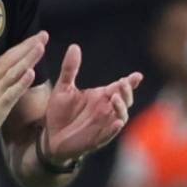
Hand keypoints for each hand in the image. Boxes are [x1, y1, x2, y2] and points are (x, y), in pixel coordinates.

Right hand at [0, 32, 48, 151]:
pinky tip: (31, 73)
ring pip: (15, 72)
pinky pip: (12, 93)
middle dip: (30, 47)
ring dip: (28, 59)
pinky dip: (21, 83)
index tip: (39, 36)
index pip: (9, 55)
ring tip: (40, 47)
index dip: (24, 45)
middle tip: (44, 35)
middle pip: (14, 60)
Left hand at [43, 44, 142, 163]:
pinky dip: (113, 129)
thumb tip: (74, 46)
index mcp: (100, 97)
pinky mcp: (96, 139)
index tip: (137, 75)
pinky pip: (108, 134)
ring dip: (121, 108)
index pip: (119, 88)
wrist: (50, 137)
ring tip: (115, 98)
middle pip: (124, 100)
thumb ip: (69, 69)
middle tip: (122, 83)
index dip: (130, 82)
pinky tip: (116, 122)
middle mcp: (105, 110)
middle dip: (126, 92)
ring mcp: (102, 125)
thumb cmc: (59, 112)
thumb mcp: (63, 88)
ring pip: (120, 117)